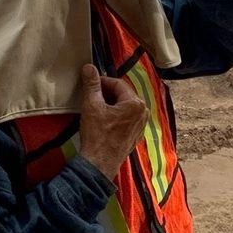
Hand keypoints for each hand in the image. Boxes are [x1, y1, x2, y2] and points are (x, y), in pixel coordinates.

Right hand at [77, 64, 146, 180]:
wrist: (99, 164)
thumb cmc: (97, 135)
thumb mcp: (92, 106)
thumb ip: (91, 85)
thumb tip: (89, 67)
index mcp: (135, 103)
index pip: (117, 84)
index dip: (101, 81)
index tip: (89, 83)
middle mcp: (143, 113)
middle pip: (122, 95)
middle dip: (106, 93)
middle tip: (91, 96)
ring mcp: (141, 125)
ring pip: (124, 107)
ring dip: (110, 104)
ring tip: (95, 108)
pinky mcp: (135, 136)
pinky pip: (126, 119)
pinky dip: (115, 116)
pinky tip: (102, 121)